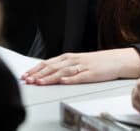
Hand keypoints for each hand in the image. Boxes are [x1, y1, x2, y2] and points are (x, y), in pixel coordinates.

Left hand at [22, 48, 139, 84]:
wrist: (115, 60)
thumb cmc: (95, 62)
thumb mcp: (77, 62)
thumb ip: (63, 67)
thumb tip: (46, 73)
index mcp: (68, 58)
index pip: (47, 63)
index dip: (35, 69)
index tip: (25, 75)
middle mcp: (73, 61)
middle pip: (52, 67)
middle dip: (38, 74)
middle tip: (27, 80)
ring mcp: (82, 67)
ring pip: (63, 72)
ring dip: (50, 77)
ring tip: (40, 82)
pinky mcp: (91, 74)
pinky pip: (79, 77)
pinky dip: (70, 79)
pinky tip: (62, 82)